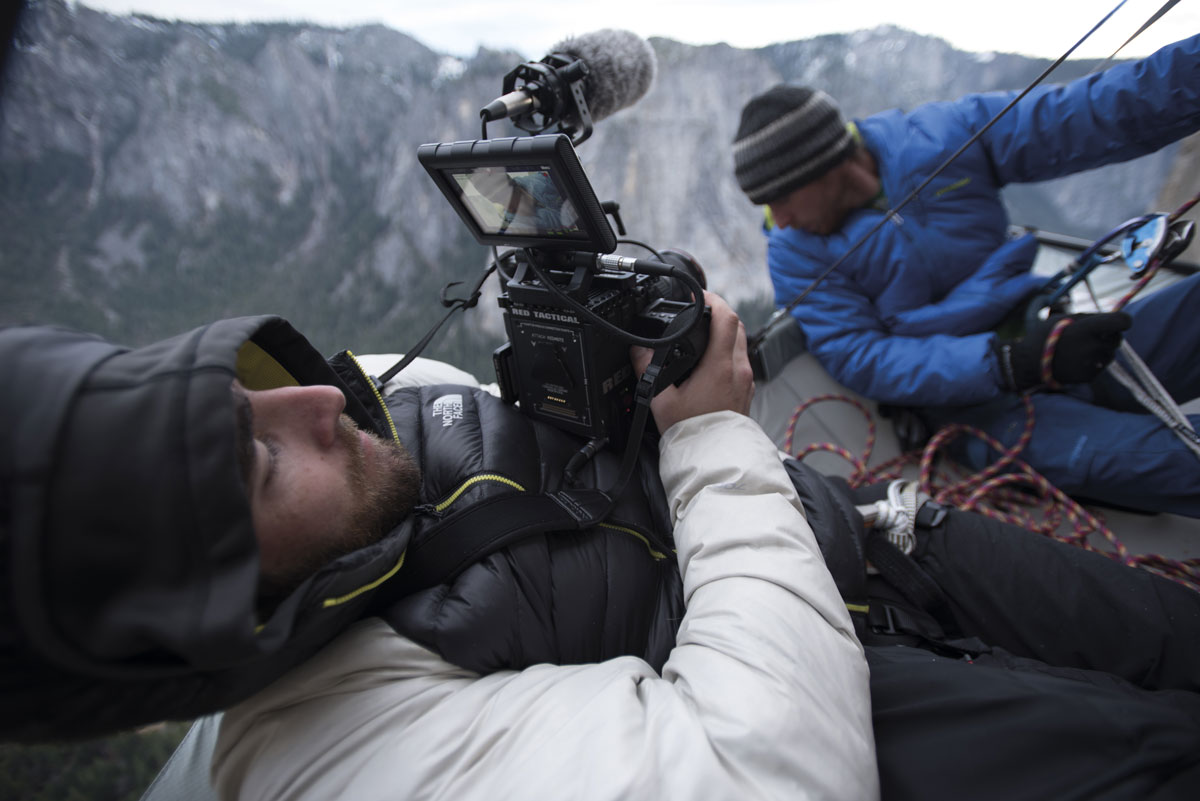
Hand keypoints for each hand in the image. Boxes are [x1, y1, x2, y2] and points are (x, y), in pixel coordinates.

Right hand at [631, 291, 753, 433]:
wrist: (713, 458)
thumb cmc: (692, 432)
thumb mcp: (661, 401)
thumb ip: (647, 370)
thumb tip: (638, 350)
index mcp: (720, 366)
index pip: (726, 318)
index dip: (715, 299)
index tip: (700, 295)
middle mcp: (738, 369)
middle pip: (737, 325)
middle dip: (720, 312)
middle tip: (701, 310)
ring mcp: (746, 380)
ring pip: (741, 341)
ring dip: (726, 331)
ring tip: (704, 332)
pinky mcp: (746, 390)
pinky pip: (741, 359)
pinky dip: (729, 350)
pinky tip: (712, 359)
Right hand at [994, 311, 1131, 391]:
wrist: (1028, 363)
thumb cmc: (1045, 336)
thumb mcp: (1064, 318)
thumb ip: (1089, 318)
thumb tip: (1110, 319)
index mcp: (1089, 328)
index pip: (1123, 321)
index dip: (1123, 320)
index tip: (1118, 321)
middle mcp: (1094, 346)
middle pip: (1118, 338)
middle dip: (1109, 336)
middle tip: (1092, 336)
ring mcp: (1093, 363)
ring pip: (1110, 353)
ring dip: (1101, 350)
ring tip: (1079, 349)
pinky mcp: (1090, 376)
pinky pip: (1100, 365)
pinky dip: (1093, 362)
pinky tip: (1076, 360)